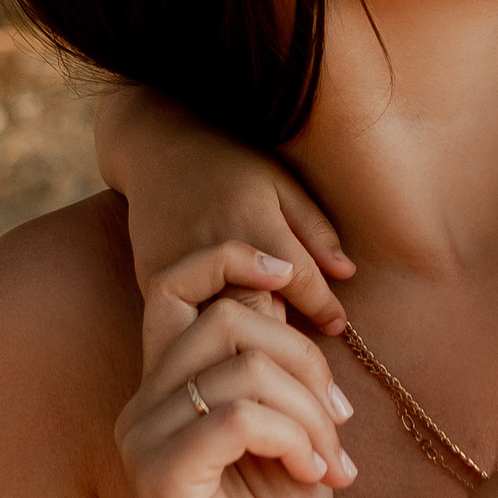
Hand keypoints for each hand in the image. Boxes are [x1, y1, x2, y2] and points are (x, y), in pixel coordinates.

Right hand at [97, 87, 351, 334]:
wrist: (157, 151)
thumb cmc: (230, 163)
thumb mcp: (281, 183)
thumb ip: (314, 229)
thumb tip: (347, 273)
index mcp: (253, 222)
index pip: (299, 280)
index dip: (324, 308)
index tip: (337, 325)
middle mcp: (215, 248)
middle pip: (258, 311)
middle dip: (285, 334)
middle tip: (303, 347)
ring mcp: (178, 267)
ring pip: (218, 323)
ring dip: (245, 337)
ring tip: (263, 343)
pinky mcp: (151, 281)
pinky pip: (184, 318)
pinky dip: (207, 329)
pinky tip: (223, 331)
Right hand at [116, 242, 355, 497]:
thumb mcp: (290, 429)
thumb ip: (273, 364)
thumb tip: (276, 292)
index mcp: (167, 387)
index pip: (176, 285)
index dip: (231, 258)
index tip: (292, 275)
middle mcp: (142, 406)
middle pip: (229, 319)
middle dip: (306, 359)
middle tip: (339, 423)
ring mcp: (144, 441)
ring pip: (244, 368)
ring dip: (311, 410)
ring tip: (331, 459)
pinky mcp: (160, 478)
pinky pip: (238, 417)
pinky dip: (295, 438)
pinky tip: (317, 475)